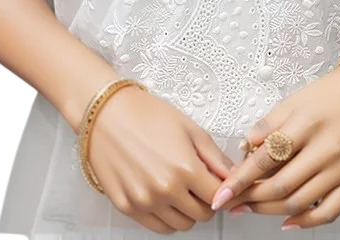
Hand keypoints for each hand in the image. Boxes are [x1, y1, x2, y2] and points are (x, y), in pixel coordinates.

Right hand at [87, 86, 235, 233]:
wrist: (106, 113)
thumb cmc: (146, 114)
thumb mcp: (189, 128)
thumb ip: (214, 157)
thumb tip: (232, 176)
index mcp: (185, 169)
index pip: (217, 198)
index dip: (221, 190)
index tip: (217, 184)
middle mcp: (165, 190)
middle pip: (201, 215)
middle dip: (205, 201)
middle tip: (198, 183)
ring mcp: (144, 202)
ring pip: (180, 225)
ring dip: (186, 211)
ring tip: (179, 187)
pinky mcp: (127, 207)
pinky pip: (157, 227)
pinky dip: (166, 217)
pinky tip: (163, 196)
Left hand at [209, 63, 339, 228]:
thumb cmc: (332, 92)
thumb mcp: (294, 100)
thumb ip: (268, 125)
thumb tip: (245, 148)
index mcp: (306, 124)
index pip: (266, 159)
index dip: (240, 179)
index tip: (222, 193)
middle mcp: (327, 148)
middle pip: (280, 186)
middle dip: (251, 198)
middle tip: (232, 202)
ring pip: (300, 202)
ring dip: (270, 210)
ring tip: (251, 208)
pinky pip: (329, 212)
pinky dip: (305, 222)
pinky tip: (287, 221)